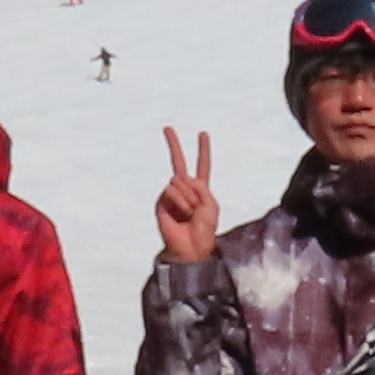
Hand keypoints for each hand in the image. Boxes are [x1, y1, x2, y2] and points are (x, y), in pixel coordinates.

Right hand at [154, 129, 222, 265]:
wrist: (191, 246)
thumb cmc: (204, 229)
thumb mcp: (211, 205)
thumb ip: (200, 187)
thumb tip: (181, 178)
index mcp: (201, 189)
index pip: (202, 166)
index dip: (203, 150)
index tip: (203, 134)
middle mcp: (185, 189)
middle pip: (179, 162)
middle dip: (174, 144)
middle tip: (167, 127)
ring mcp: (172, 194)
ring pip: (180, 180)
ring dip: (189, 197)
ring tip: (191, 212)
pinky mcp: (162, 202)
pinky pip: (172, 191)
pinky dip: (180, 201)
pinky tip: (182, 213)